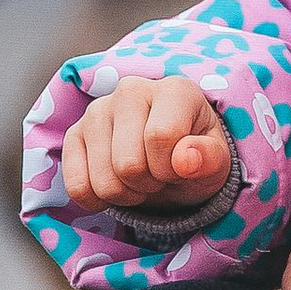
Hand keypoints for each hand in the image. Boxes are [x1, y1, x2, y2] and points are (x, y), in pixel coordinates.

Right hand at [61, 76, 233, 213]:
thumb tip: (184, 160)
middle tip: (160, 175)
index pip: (160, 137)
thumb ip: (209, 159)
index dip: (171, 168)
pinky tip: (116, 184)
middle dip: (148, 183)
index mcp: (173, 89)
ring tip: (141, 177)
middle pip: (128, 164)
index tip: (180, 166)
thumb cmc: (196, 157)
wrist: (172, 164)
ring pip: (102, 180)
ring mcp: (97, 111)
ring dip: (125, 194)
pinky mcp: (74, 134)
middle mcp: (130, 90)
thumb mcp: (216, 162)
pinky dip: (98, 200)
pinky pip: (77, 186)